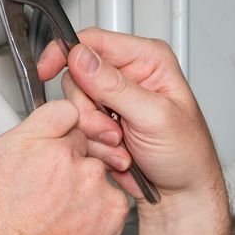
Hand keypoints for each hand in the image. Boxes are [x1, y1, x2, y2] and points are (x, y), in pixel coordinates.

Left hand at [0, 100, 129, 234]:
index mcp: (107, 210)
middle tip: (39, 191)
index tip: (63, 203)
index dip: (82, 194)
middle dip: (67, 173)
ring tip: (28, 168)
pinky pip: (56, 112)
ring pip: (70, 135)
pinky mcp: (28, 140)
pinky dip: (54, 116)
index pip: (103, 187)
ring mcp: (60, 156)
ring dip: (53, 147)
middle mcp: (90, 180)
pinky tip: (42, 129)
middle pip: (88, 159)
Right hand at [36, 30, 224, 215]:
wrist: (182, 193)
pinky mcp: (104, 123)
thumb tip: (82, 57)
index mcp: (147, 60)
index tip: (47, 70)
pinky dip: (94, 146)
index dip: (66, 54)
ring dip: (93, 132)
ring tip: (121, 146)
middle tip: (114, 133)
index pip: (94, 41)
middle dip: (89, 111)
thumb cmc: (186, 155)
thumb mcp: (154, 117)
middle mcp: (128, 75)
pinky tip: (117, 154)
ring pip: (75, 106)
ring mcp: (114, 101)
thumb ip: (115, 86)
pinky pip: (78, 128)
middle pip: (77, 77)